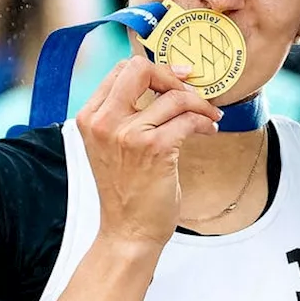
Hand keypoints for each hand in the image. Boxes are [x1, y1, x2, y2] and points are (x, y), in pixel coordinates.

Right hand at [76, 57, 221, 250]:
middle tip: (191, 92)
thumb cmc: (126, 190)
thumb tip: (163, 83)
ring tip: (209, 116)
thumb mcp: (112, 146)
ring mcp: (128, 134)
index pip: (121, 70)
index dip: (153, 70)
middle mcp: (104, 122)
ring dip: (199, 104)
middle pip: (140, 69)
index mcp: (90, 117)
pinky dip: (205, 122)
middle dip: (172, 77)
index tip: (176, 80)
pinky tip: (209, 130)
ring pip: (173, 96)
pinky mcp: (154, 148)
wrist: (128, 231)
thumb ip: (125, 114)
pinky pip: (188, 119)